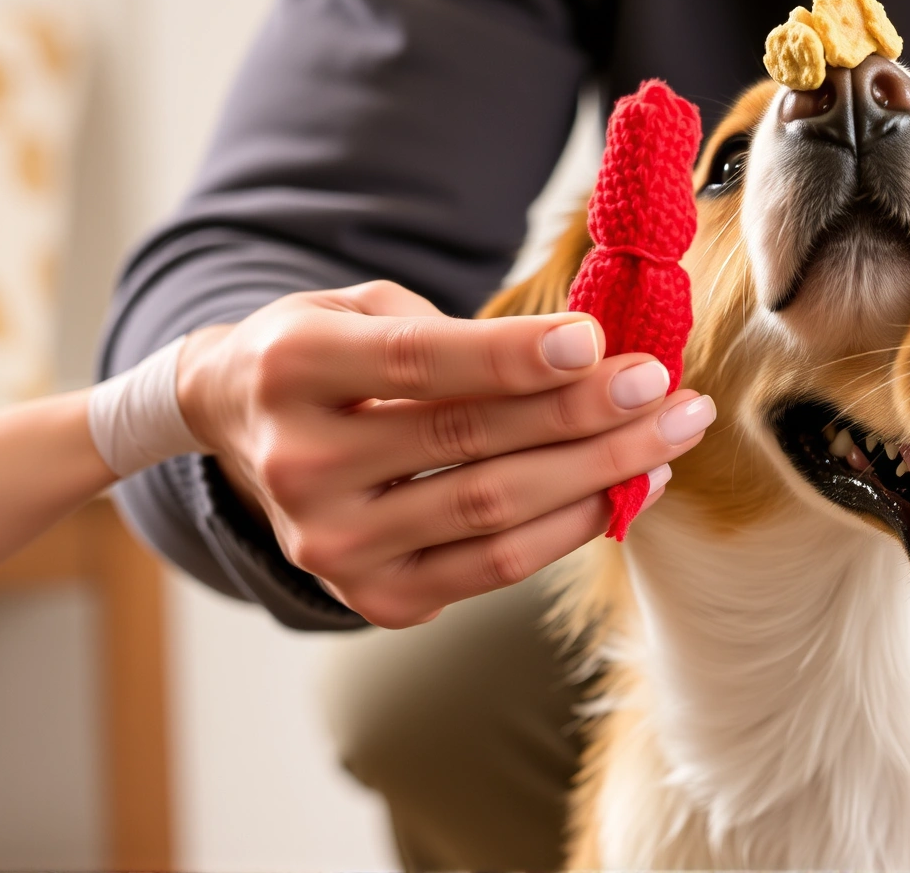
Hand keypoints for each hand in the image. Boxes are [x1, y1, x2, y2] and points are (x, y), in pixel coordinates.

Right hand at [175, 280, 714, 627]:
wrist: (240, 426)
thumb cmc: (327, 354)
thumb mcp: (364, 309)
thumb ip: (457, 332)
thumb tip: (587, 356)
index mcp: (290, 370)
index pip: (418, 364)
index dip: (514, 355)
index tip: (598, 341)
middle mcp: (300, 466)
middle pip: (469, 444)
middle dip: (585, 415)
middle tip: (664, 387)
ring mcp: (332, 545)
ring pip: (493, 513)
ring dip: (600, 474)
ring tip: (669, 435)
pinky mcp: (373, 599)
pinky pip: (495, 566)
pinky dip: (573, 526)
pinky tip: (628, 487)